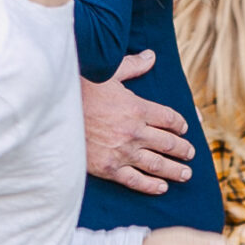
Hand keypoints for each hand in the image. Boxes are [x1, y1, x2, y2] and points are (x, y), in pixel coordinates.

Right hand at [81, 52, 192, 194]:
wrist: (53, 111)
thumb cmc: (80, 88)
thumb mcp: (108, 72)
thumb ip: (133, 66)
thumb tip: (152, 56)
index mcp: (136, 108)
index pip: (168, 118)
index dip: (180, 123)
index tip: (184, 127)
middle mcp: (133, 132)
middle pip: (167, 143)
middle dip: (182, 149)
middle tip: (190, 153)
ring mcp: (121, 152)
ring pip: (157, 164)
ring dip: (175, 170)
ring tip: (186, 174)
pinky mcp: (108, 168)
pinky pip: (135, 180)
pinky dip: (151, 185)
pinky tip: (162, 188)